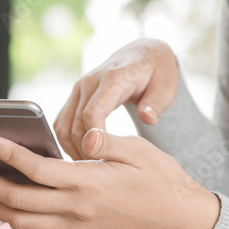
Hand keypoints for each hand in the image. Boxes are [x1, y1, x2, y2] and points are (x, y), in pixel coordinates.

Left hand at [0, 131, 219, 228]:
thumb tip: (71, 137)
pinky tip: (6, 203)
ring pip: (21, 223)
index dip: (5, 155)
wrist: (182, 222)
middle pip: (16, 201)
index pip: (35, 170)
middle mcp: (78, 212)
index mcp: (89, 184)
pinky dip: (17, 218)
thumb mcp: (135, 148)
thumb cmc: (162, 178)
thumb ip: (98, 142)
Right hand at [54, 39, 178, 158]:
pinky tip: (83, 156)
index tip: (101, 158)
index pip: (93, 112)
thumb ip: (156, 103)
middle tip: (99, 174)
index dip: (93, 138)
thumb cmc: (158, 73)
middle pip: (74, 123)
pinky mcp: (75, 96)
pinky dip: (67, 141)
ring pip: (62, 125)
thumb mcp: (166, 86)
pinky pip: (62, 122)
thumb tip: (147, 118)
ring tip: (90, 169)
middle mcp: (90, 82)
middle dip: (84, 150)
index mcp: (113, 79)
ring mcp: (79, 89)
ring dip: (71, 148)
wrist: (142, 54)